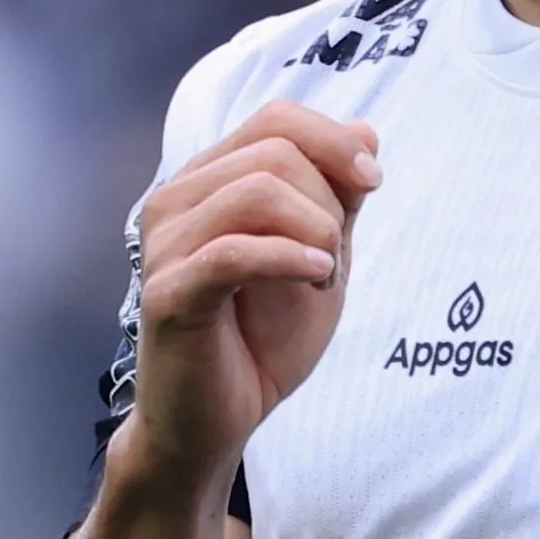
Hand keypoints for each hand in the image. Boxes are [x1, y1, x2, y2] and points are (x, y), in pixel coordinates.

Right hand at [105, 102, 382, 508]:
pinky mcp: (169, 293)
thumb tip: (365, 131)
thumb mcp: (319, 255)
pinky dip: (290, 258)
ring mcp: (165, 244)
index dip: (333, 139)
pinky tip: (318, 276)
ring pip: (256, 192)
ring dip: (314, 231)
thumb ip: (338, 197)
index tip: (374, 182)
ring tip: (324, 276)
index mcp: (210, 180)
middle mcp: (177, 199)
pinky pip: (234, 252)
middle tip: (335, 256)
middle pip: (275, 152)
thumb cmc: (263, 338)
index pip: (276, 118)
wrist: (218, 421)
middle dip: (328, 200)